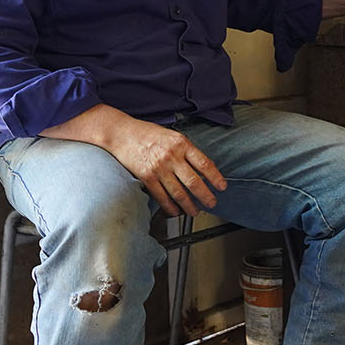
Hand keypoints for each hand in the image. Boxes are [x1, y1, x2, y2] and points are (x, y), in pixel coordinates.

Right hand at [104, 119, 228, 216]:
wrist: (122, 133)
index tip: (222, 187)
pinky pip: (162, 197)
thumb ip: (187, 151)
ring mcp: (158, 168)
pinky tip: (176, 211)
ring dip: (189, 205)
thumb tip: (203, 169)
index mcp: (181, 144)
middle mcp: (172, 156)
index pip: (205, 164)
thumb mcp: (173, 136)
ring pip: (179, 193)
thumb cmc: (148, 134)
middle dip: (206, 196)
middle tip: (212, 203)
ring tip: (195, 211)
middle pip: (194, 182)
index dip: (216, 178)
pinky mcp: (146, 177)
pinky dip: (170, 207)